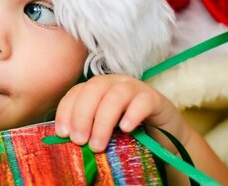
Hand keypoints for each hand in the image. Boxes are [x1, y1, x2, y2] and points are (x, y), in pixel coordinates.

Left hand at [54, 74, 185, 151]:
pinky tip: (125, 130)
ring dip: (103, 121)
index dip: (67, 111)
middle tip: (79, 141)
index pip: (76, 92)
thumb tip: (67, 139)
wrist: (164, 136)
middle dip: (82, 115)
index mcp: (97, 87)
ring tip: (98, 145)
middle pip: (93, 90)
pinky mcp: (154, 98)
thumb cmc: (128, 132)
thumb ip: (87, 129)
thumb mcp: (104, 130)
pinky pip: (142, 101)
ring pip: (115, 96)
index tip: (63, 133)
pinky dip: (132, 115)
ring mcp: (134, 87)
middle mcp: (113, 82)